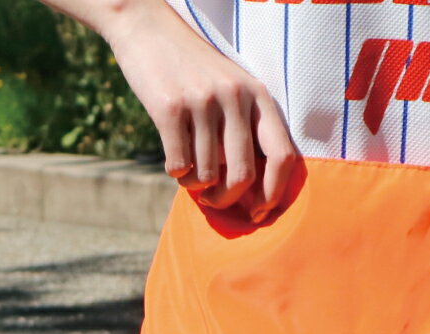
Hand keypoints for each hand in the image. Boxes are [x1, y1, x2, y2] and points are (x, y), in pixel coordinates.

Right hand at [103, 0, 295, 216]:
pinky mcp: (169, 107)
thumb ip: (249, 129)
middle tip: (213, 200)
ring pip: (208, 174)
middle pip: (243, 175)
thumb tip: (256, 192)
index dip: (274, 192)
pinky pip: (179, 165)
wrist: (147, 25)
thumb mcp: (234, 89)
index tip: (259, 210)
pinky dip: (177, 174)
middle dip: (227, 199)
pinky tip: (174, 163)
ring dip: (196, 185)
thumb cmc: (195, 71)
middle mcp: (235, 97)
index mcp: (259, 96)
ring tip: (189, 174)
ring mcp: (203, 101)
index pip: (283, 157)